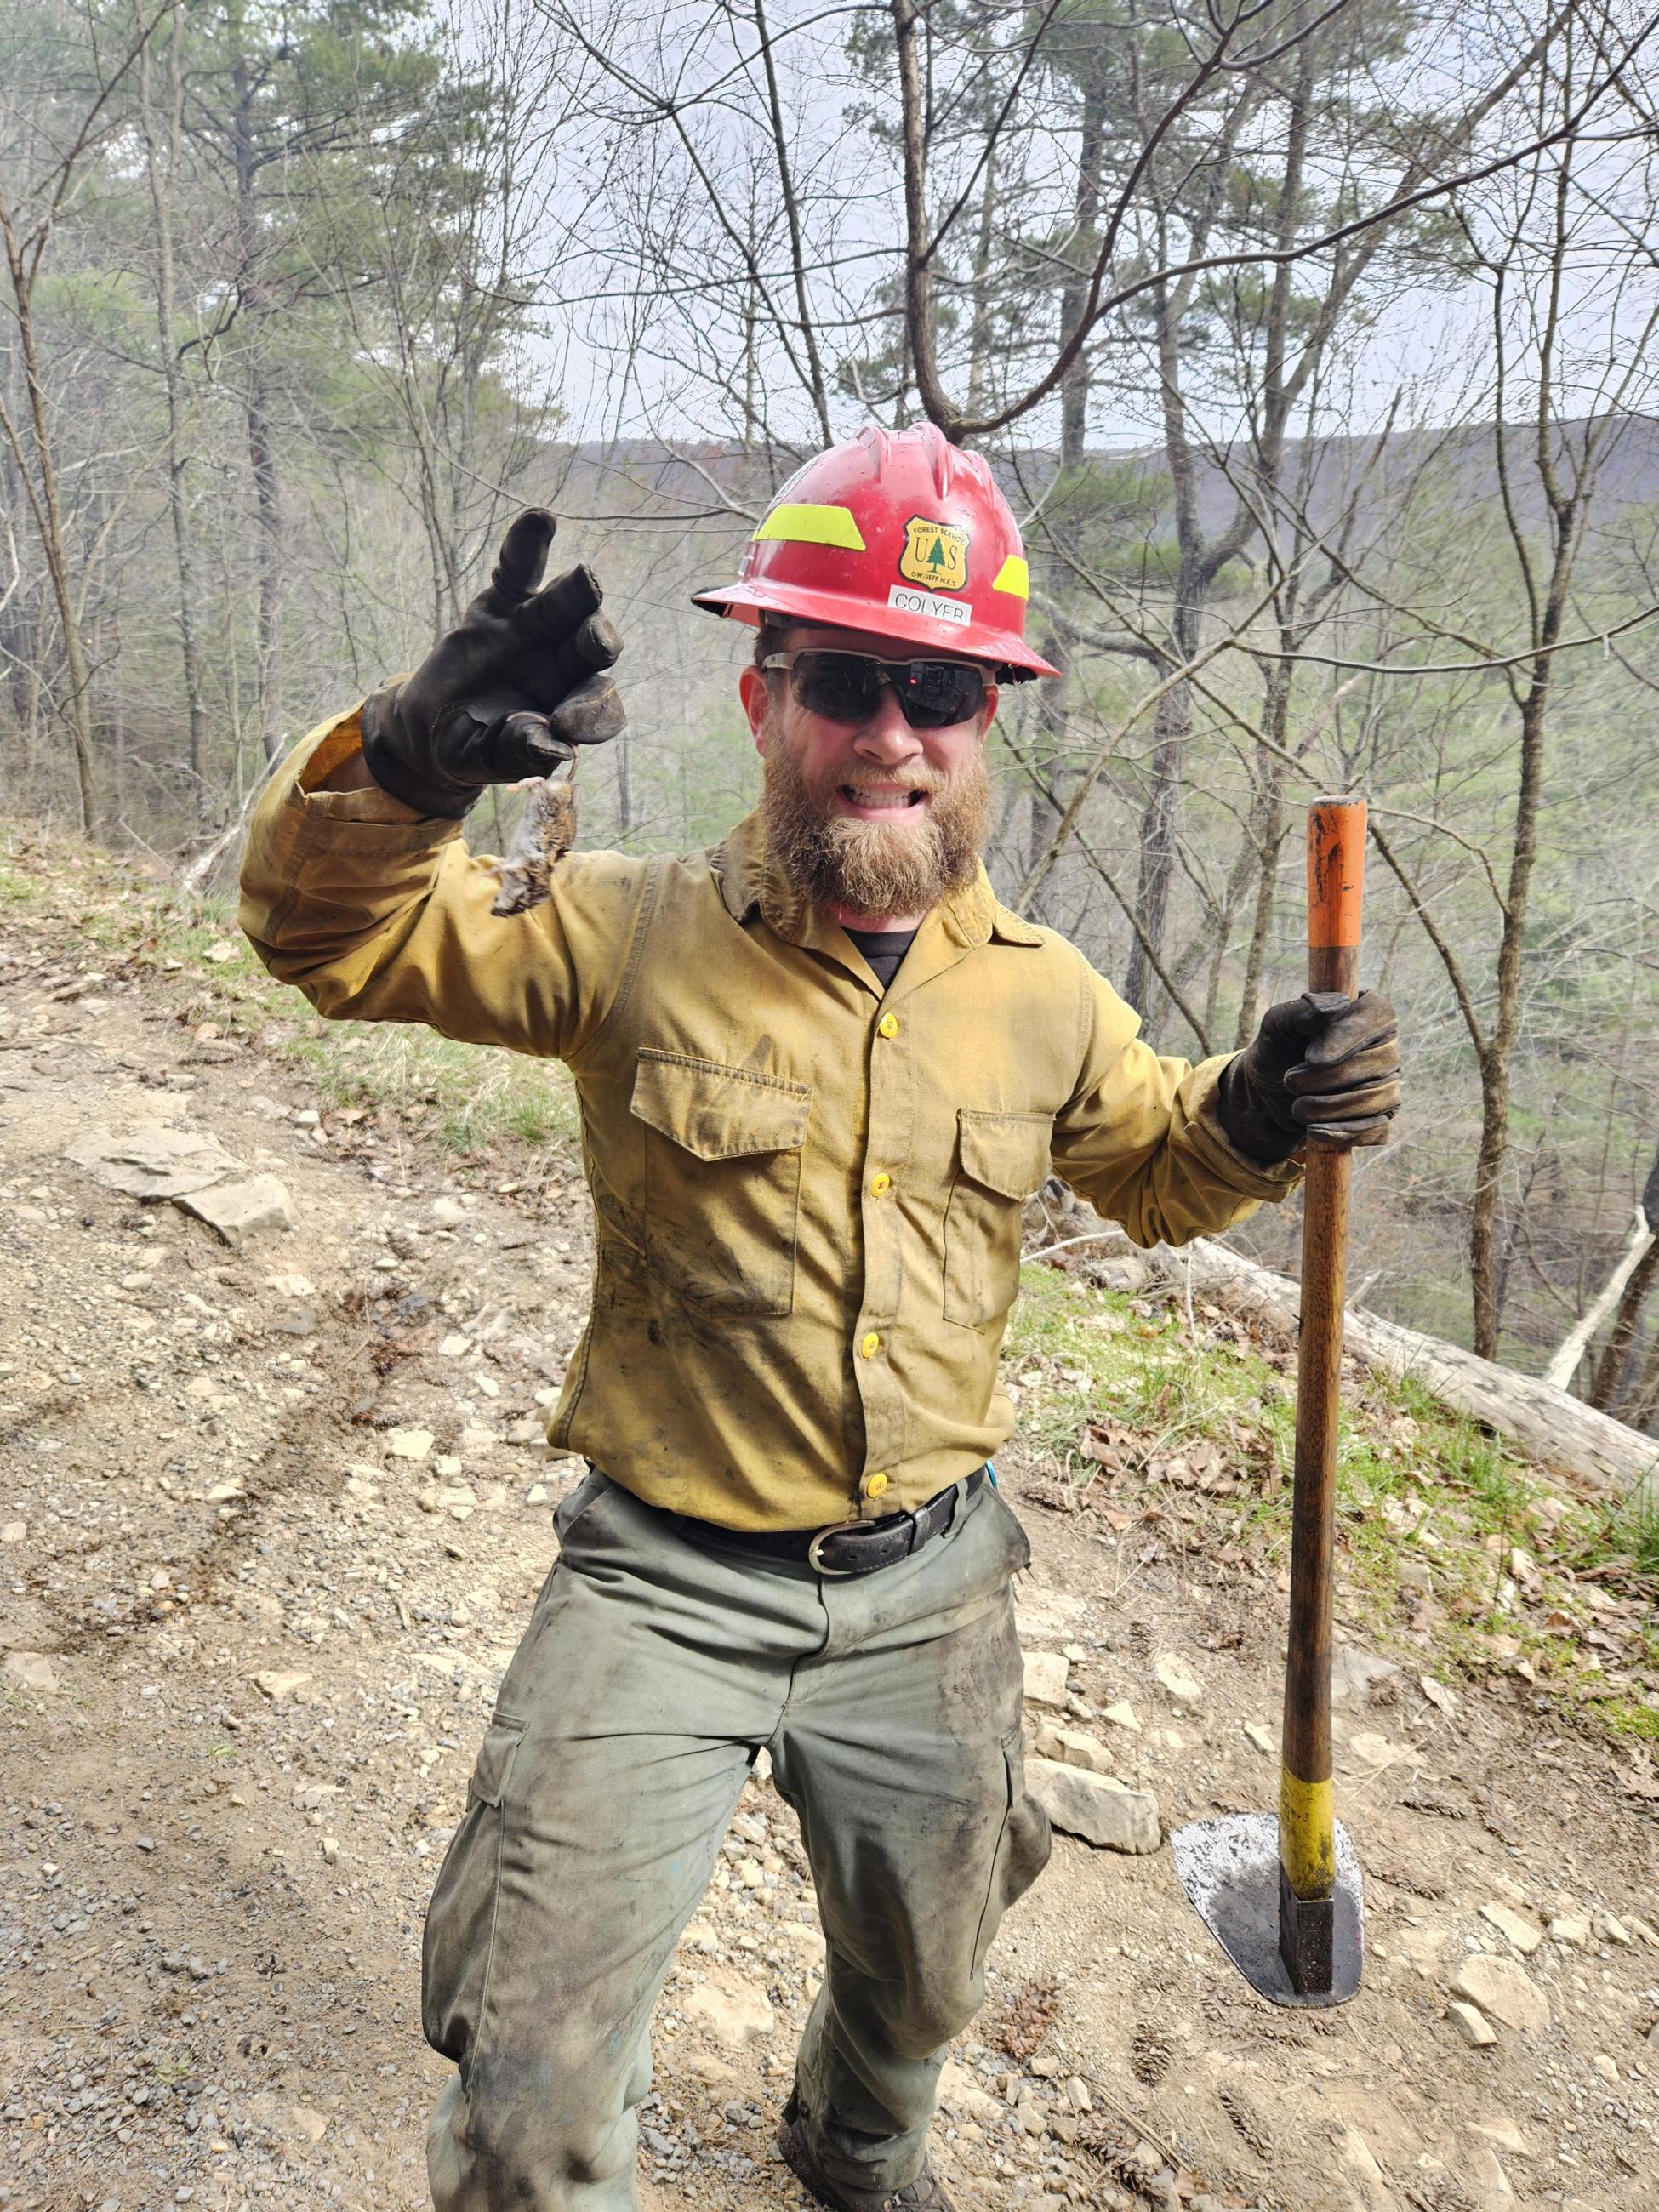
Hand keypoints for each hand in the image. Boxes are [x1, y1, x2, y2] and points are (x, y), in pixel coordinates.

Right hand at [359, 510, 623, 817]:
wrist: (431, 724)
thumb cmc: (468, 747)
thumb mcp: (483, 758)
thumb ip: (516, 753)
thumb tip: (552, 747)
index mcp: (571, 710)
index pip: (597, 709)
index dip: (588, 714)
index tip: (565, 725)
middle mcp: (565, 666)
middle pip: (592, 649)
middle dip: (598, 641)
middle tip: (597, 639)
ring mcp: (537, 629)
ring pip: (566, 607)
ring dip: (578, 591)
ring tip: (586, 576)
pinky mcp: (505, 603)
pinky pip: (519, 571)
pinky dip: (527, 546)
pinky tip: (539, 519)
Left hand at [1217, 991, 1400, 1163]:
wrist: (1268, 1094)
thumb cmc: (1277, 1049)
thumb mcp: (1277, 1025)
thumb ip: (1302, 1010)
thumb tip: (1340, 1003)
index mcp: (1366, 1014)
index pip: (1379, 1016)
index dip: (1350, 1037)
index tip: (1313, 1058)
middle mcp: (1385, 1048)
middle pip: (1378, 1063)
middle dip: (1328, 1079)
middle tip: (1290, 1082)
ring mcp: (1387, 1084)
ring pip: (1377, 1098)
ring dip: (1331, 1107)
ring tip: (1296, 1108)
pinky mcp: (1380, 1117)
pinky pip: (1375, 1128)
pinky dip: (1341, 1131)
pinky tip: (1313, 1131)